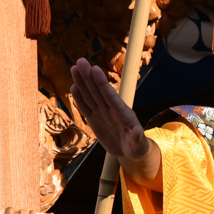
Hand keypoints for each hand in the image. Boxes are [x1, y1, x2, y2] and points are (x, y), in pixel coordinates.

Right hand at [69, 58, 160, 188]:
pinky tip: (73, 86)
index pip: (111, 96)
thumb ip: (138, 139)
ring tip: (75, 68)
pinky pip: (85, 107)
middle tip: (81, 61)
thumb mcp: (139, 147)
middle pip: (98, 91)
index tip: (95, 69)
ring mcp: (102, 113)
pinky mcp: (95, 120)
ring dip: (82, 82)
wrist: (130, 152)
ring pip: (90, 96)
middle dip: (89, 76)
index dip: (102, 83)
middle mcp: (111, 110)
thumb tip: (137, 130)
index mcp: (123, 114)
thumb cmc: (137, 148)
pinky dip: (79, 98)